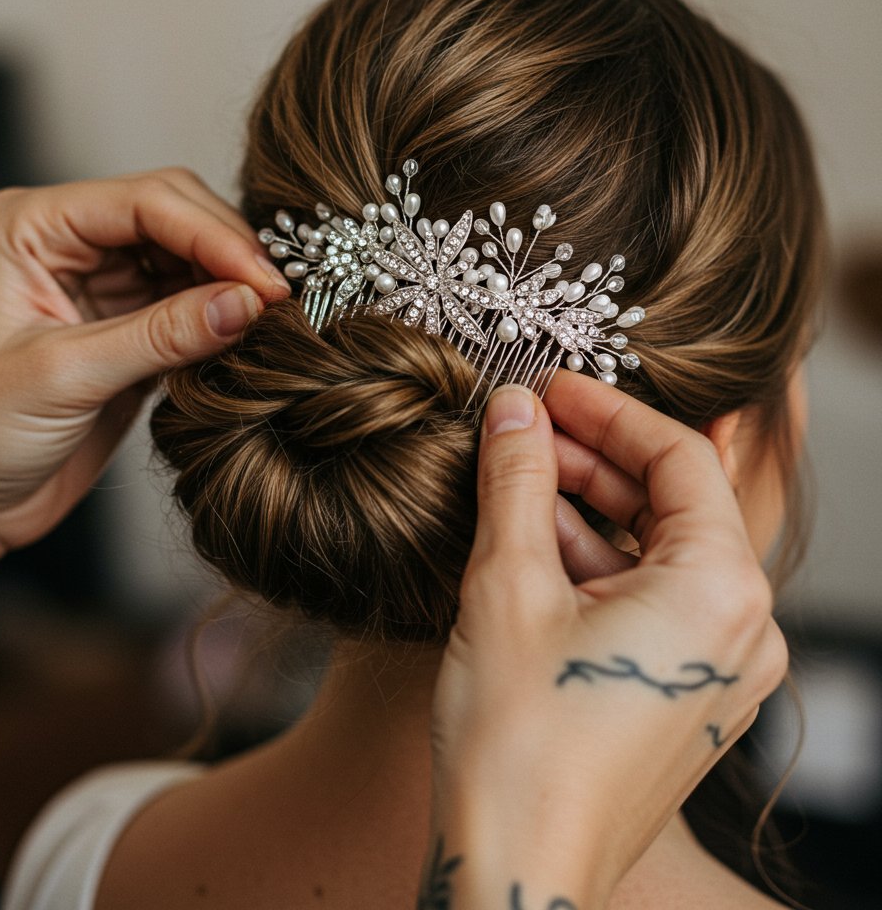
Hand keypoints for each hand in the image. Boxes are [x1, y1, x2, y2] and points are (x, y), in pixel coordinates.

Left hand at [0, 169, 288, 588]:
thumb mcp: (64, 376)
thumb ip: (162, 336)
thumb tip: (249, 303)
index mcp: (32, 228)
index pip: (145, 203)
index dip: (214, 236)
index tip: (266, 282)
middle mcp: (69, 245)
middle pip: (176, 216)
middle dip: (231, 252)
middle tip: (283, 297)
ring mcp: (102, 288)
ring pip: (191, 260)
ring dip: (234, 285)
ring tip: (277, 318)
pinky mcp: (127, 332)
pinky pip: (190, 308)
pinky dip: (224, 320)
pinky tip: (250, 337)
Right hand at [426, 376, 787, 909]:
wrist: (516, 871)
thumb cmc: (518, 742)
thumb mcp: (508, 585)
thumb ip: (517, 480)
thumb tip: (514, 410)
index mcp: (722, 591)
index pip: (677, 457)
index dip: (607, 411)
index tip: (550, 388)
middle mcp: (741, 628)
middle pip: (671, 502)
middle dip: (593, 458)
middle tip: (525, 425)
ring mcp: (717, 665)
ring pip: (655, 551)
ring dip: (586, 509)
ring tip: (515, 476)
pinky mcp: (684, 692)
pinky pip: (648, 598)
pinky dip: (594, 562)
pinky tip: (531, 540)